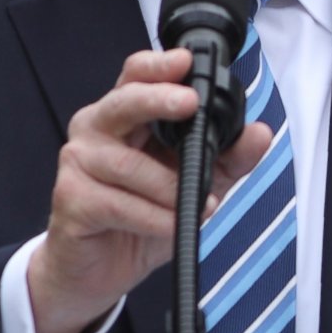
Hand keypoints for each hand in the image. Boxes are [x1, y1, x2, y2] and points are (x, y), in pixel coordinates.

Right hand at [26, 50, 273, 332]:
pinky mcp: (71, 199)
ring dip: (171, 189)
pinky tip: (173, 227)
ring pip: (130, 165)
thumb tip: (260, 133)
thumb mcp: (195, 185)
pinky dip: (155, 218)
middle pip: (123, 102)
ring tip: (199, 206)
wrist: (98, 271)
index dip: (157, 64)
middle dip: (158, 100)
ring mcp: (77, 163)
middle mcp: (95, 130)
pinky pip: (119, 204)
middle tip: (190, 104)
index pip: (135, 75)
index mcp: (123, 115)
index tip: (185, 61)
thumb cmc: (141, 219)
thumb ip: (228, 158)